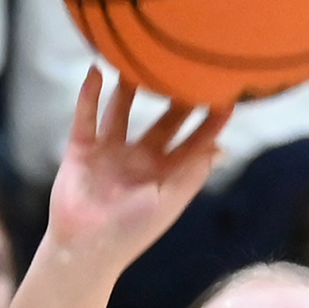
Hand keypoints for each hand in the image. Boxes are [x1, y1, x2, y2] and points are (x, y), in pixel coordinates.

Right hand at [46, 71, 232, 277]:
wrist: (84, 251)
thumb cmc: (130, 234)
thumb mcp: (167, 202)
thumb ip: (191, 174)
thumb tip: (220, 147)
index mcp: (164, 175)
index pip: (193, 142)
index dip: (210, 121)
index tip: (226, 95)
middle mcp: (139, 159)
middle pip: (162, 120)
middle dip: (176, 95)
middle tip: (187, 63)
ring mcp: (110, 152)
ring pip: (122, 110)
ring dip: (130, 86)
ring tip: (140, 57)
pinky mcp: (82, 150)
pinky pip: (86, 116)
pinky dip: (89, 95)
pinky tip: (97, 70)